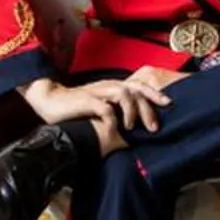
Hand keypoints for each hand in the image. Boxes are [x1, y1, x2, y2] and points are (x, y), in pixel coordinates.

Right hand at [22, 68, 179, 143]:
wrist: (50, 101)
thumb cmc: (77, 109)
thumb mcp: (101, 111)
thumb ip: (117, 116)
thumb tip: (135, 134)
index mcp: (114, 87)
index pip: (140, 86)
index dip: (155, 93)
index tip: (169, 104)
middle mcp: (109, 86)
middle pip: (137, 89)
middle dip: (149, 106)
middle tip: (154, 126)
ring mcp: (98, 91)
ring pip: (124, 93)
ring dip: (132, 111)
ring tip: (133, 128)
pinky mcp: (86, 100)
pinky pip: (105, 107)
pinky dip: (113, 117)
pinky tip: (115, 129)